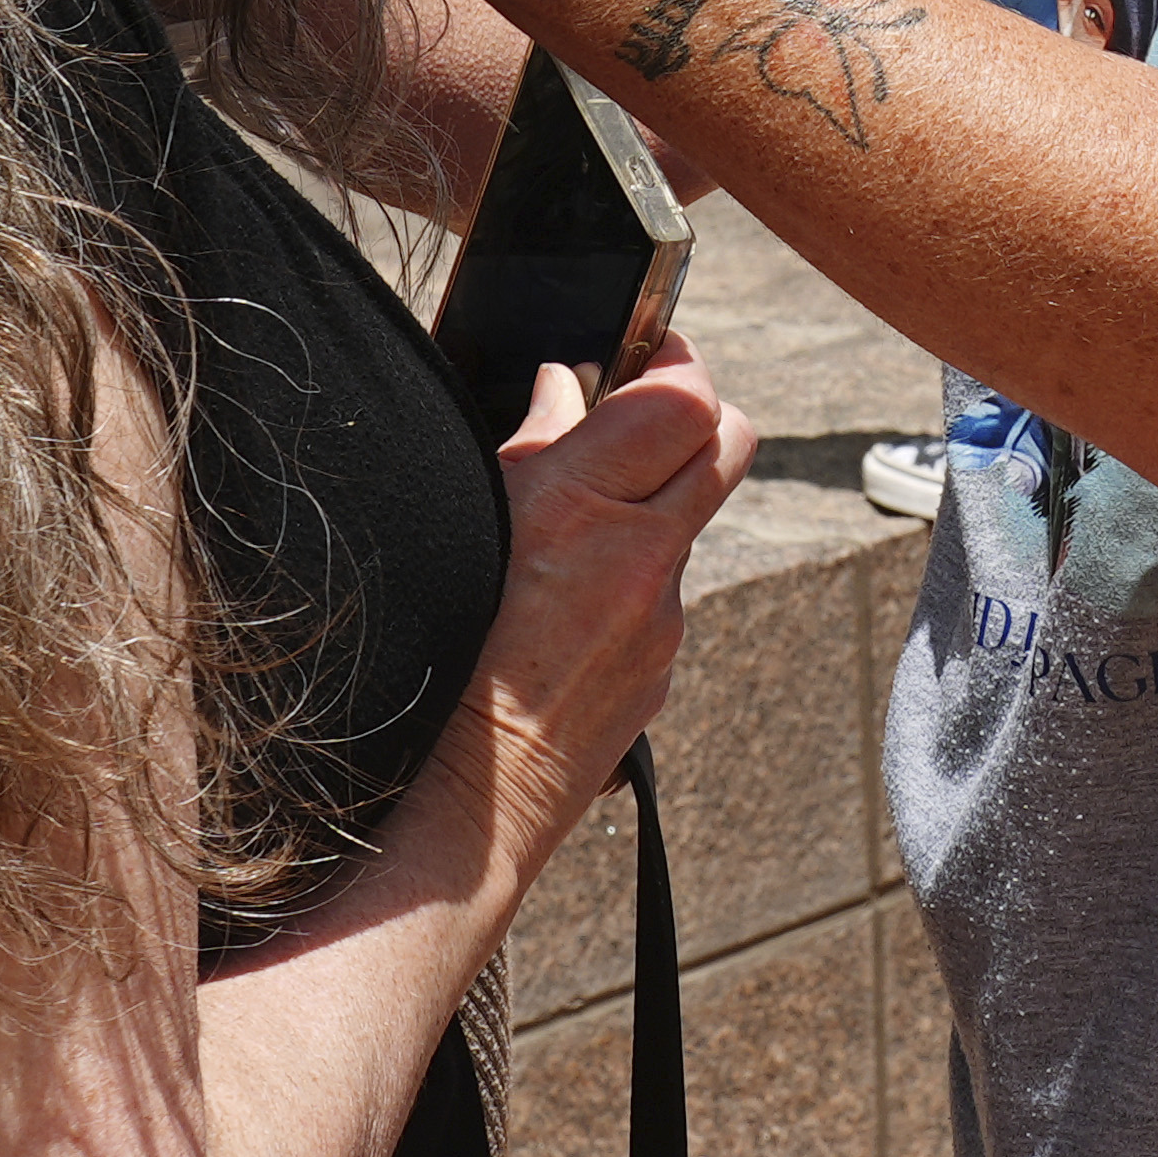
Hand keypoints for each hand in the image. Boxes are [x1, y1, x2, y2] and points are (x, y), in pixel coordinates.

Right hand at [465, 351, 756, 820]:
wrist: (456, 807)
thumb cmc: (430, 662)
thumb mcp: (464, 527)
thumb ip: (532, 447)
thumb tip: (564, 389)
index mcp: (581, 508)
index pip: (686, 396)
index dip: (670, 358)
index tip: (640, 350)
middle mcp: (641, 559)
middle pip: (727, 439)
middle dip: (689, 413)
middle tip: (631, 414)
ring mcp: (662, 619)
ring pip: (691, 519)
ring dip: (653, 500)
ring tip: (572, 524)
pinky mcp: (663, 667)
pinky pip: (664, 590)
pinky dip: (632, 575)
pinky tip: (565, 603)